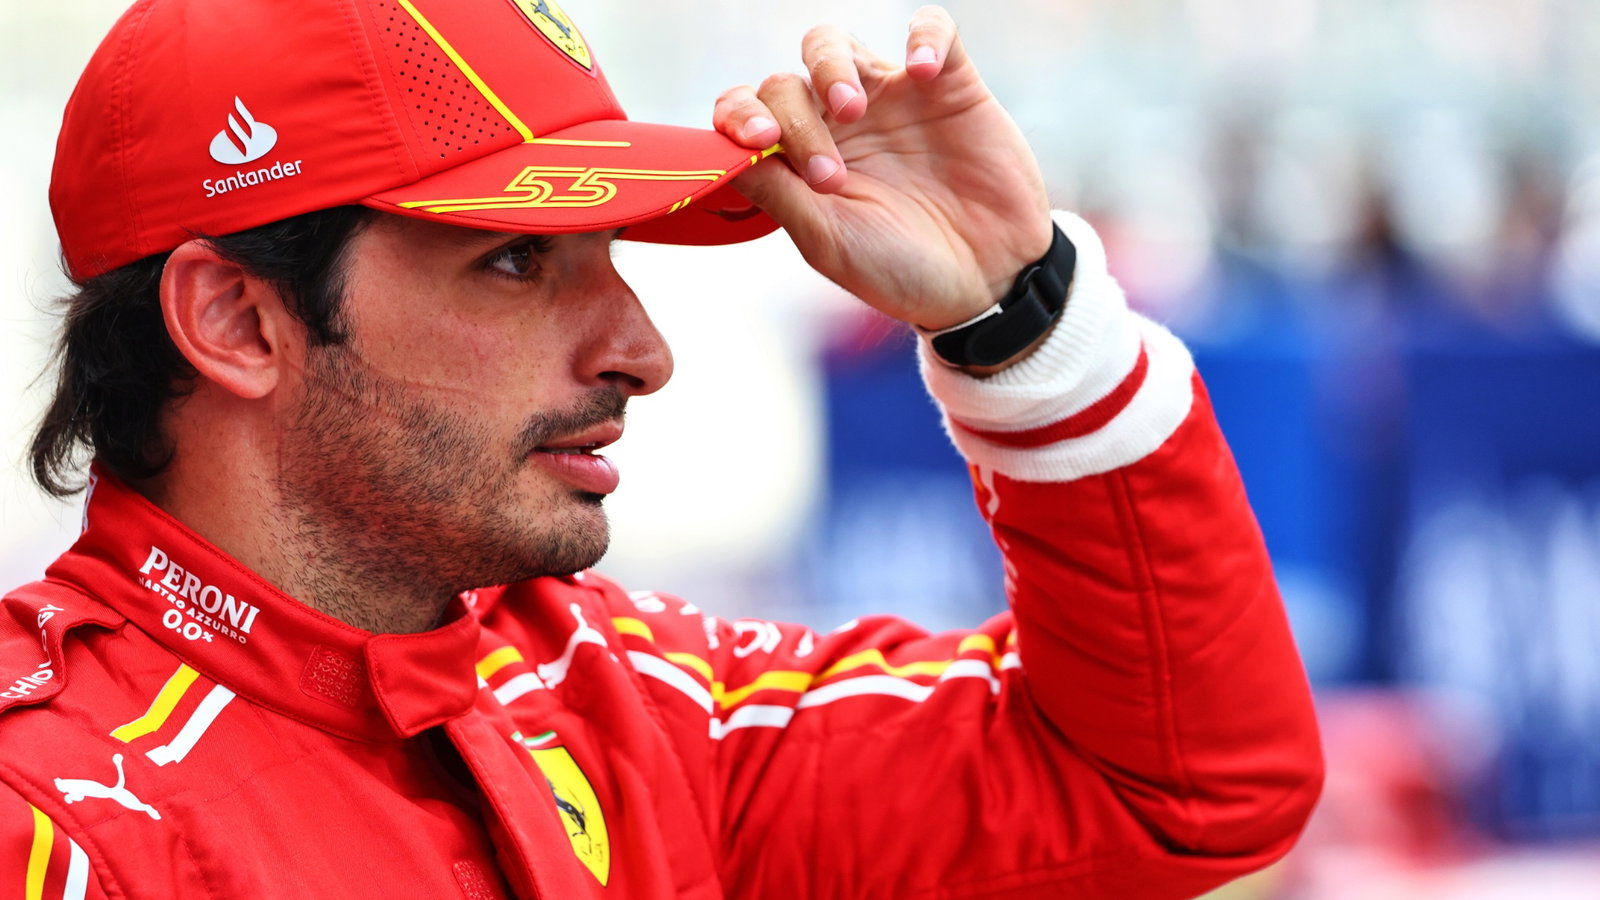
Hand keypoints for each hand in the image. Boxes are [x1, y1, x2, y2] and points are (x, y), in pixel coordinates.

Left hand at [714, 6, 1052, 332]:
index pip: (748, 113)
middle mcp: (836, 123)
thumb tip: (717, 157)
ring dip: (831, 66)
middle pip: (786, 81)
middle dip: (795, 120)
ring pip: (834, 43)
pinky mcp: (949, 85)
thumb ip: (775, 195)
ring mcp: (890, 98)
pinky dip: (924, 36)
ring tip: (853, 107)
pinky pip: (932, 28)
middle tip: (828, 175)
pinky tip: (923, 69)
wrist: (987, 283)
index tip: (759, 142)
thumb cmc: (901, 271)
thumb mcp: (828, 242)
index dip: (740, 116)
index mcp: (798, 161)